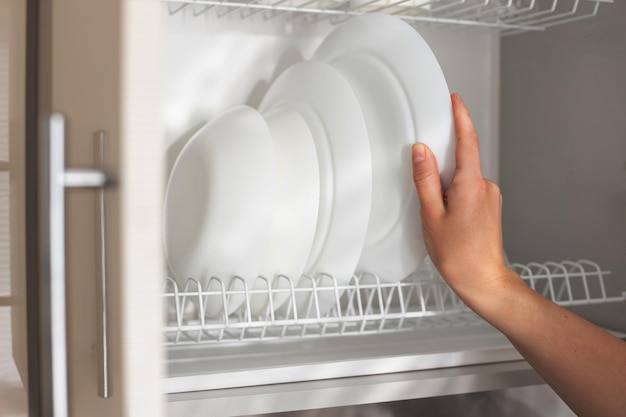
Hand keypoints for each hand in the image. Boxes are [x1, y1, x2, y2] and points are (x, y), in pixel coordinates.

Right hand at [411, 93, 517, 310]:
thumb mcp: (431, 216)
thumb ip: (425, 180)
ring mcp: (490, 197)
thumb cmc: (458, 255)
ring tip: (433, 208)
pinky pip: (468, 188)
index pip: (468, 141)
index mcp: (472, 185)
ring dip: (446, 181)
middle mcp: (486, 186)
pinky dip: (453, 191)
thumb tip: (420, 151)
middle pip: (462, 158)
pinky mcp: (489, 206)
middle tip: (426, 174)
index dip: (461, 117)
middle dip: (442, 159)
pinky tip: (443, 212)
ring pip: (463, 176)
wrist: (483, 281)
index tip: (455, 100)